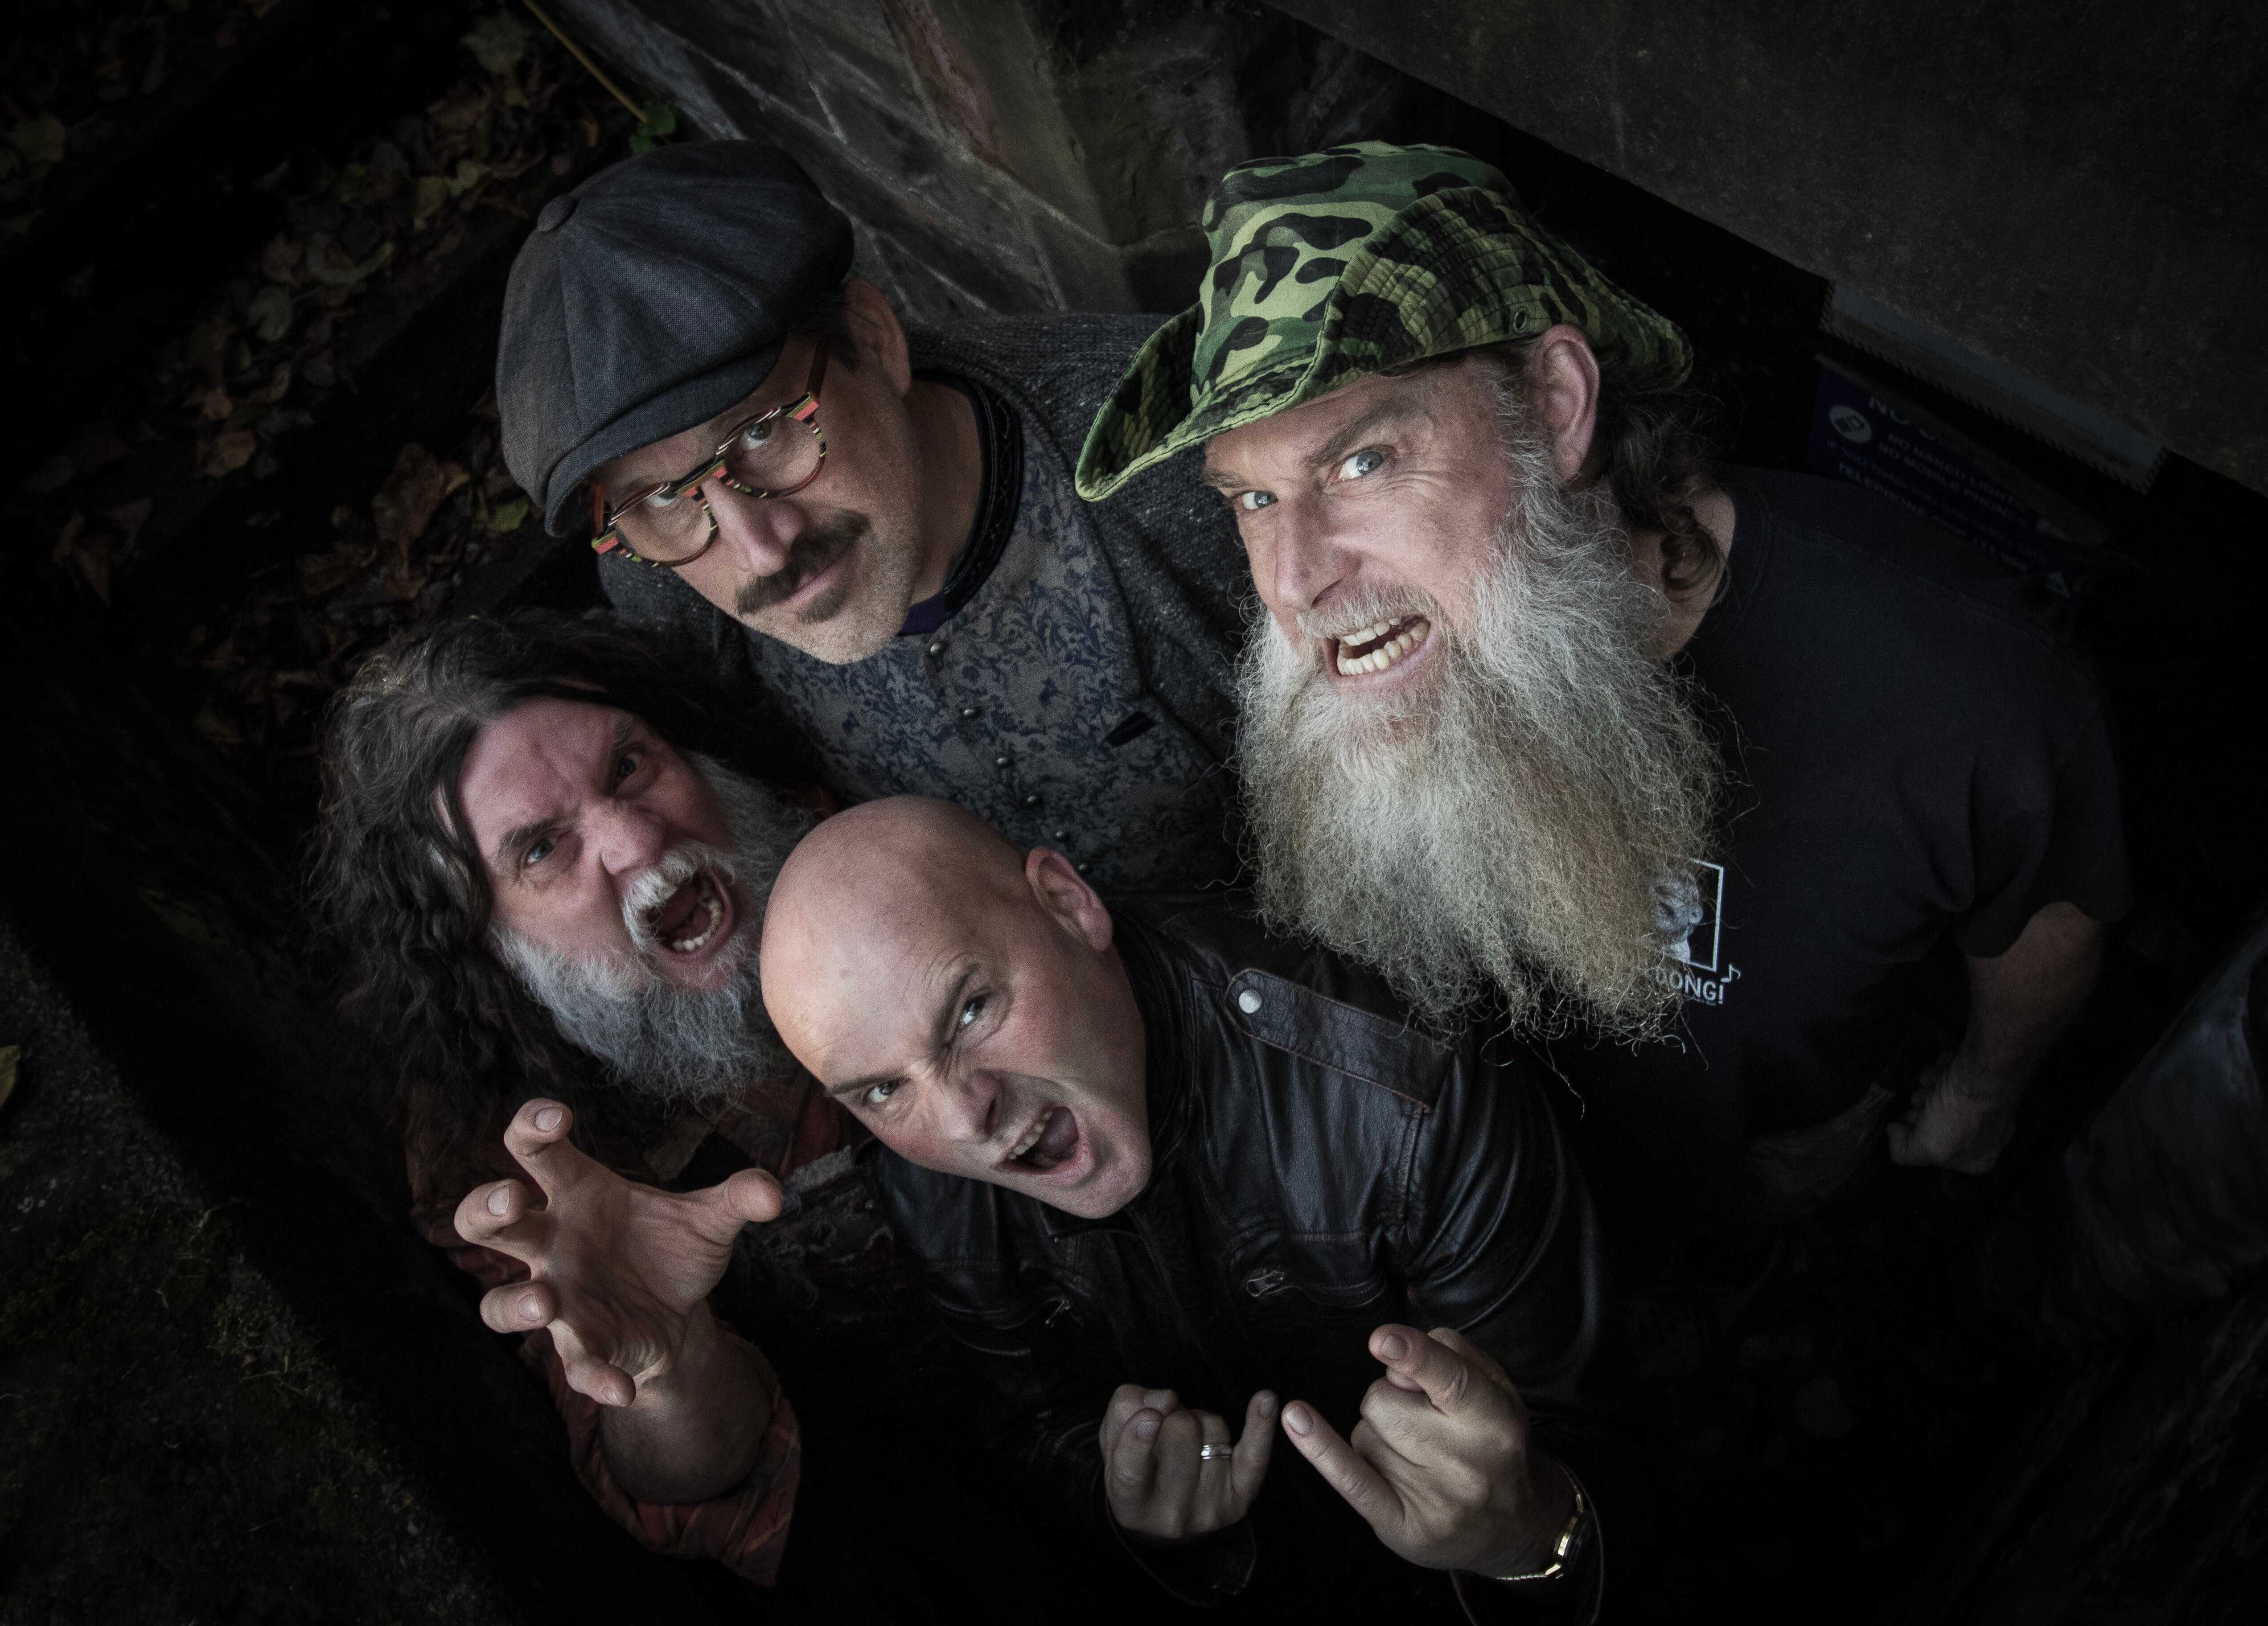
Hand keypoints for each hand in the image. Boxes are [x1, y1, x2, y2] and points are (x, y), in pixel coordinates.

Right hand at [453, 1097, 782, 1408]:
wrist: (680, 1309)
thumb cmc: (672, 1248)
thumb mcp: (710, 1220)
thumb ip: (739, 1197)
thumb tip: (774, 1193)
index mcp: (577, 1193)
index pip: (535, 1153)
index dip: (531, 1128)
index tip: (555, 1116)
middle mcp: (552, 1243)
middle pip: (485, 1221)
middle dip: (487, 1208)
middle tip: (512, 1199)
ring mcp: (558, 1297)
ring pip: (499, 1303)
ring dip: (516, 1301)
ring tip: (545, 1297)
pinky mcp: (580, 1345)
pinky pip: (573, 1365)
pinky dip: (594, 1377)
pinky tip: (621, 1387)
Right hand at [1101, 1384, 1276, 1542]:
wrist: (1164, 1510)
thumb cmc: (1135, 1465)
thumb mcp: (1113, 1439)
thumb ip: (1127, 1410)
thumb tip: (1167, 1400)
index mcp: (1130, 1505)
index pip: (1132, 1473)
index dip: (1140, 1442)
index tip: (1149, 1417)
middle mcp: (1171, 1516)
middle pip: (1178, 1432)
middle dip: (1171, 1414)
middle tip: (1164, 1428)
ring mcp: (1210, 1510)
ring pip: (1212, 1428)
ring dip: (1198, 1419)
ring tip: (1186, 1442)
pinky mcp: (1240, 1499)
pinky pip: (1254, 1455)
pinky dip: (1260, 1426)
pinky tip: (1266, 1400)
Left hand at [1280, 1325, 1571, 1575]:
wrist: (1516, 1527)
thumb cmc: (1497, 1443)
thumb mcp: (1497, 1390)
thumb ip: (1452, 1357)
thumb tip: (1398, 1357)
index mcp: (1497, 1423)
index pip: (1451, 1382)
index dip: (1413, 1356)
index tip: (1381, 1340)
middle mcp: (1467, 1464)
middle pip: (1384, 1401)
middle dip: (1390, 1399)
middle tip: (1422, 1420)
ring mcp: (1432, 1500)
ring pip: (1364, 1433)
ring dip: (1379, 1434)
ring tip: (1418, 1454)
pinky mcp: (1401, 1527)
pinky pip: (1350, 1478)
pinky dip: (1320, 1449)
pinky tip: (1296, 1419)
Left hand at [1888, 1053, 2015, 1173]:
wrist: (1986, 1067)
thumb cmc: (1964, 1109)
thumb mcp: (1929, 1147)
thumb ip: (1905, 1151)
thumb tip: (1895, 1133)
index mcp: (1978, 1159)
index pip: (1932, 1154)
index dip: (1917, 1136)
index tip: (1912, 1123)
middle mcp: (1984, 1134)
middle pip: (1931, 1123)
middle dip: (1923, 1108)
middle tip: (1928, 1101)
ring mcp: (1982, 1105)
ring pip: (1935, 1097)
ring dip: (1930, 1085)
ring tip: (1939, 1081)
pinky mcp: (1978, 1080)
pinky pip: (1945, 1076)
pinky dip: (1940, 1069)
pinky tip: (1946, 1067)